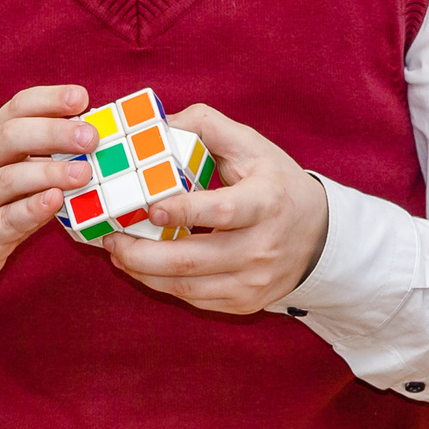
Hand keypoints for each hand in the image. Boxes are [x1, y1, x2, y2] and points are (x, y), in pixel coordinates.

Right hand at [0, 85, 95, 306]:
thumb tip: (91, 132)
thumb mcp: (5, 166)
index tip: (80, 97)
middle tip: (89, 137)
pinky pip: (6, 219)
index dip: (48, 100)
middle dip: (53, 132)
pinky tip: (54, 201)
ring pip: (8, 178)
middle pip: (10, 137)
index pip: (17, 108)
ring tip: (83, 172)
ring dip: (48, 173)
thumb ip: (41, 151)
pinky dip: (31, 209)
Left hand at [103, 105, 329, 313]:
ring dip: (142, 272)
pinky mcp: (245, 302)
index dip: (182, 212)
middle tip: (110, 238)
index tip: (149, 208)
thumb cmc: (276, 183)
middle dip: (140, 253)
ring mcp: (253, 281)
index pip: (222, 212)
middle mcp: (262, 247)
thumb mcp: (251, 145)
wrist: (318, 235)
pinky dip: (160, 285)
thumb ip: (205, 126)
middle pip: (191, 261)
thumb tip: (157, 126)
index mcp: (267, 202)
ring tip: (117, 251)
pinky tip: (142, 267)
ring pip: (186, 287)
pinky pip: (194, 300)